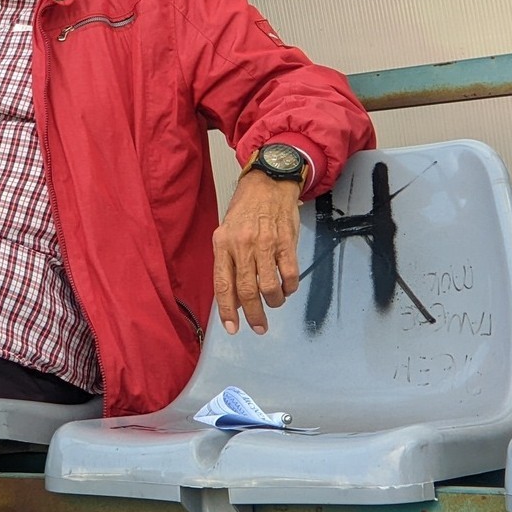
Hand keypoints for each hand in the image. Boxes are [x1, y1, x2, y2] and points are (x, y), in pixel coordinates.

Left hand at [212, 171, 302, 334]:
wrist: (268, 183)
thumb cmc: (246, 210)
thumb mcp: (227, 232)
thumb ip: (229, 263)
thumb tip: (234, 298)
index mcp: (222, 244)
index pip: (223, 285)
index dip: (228, 310)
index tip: (233, 328)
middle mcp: (242, 245)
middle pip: (247, 290)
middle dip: (254, 315)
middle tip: (259, 327)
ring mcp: (265, 243)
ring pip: (269, 286)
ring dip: (274, 302)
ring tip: (274, 303)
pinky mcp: (286, 242)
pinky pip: (289, 274)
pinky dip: (289, 287)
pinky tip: (287, 288)